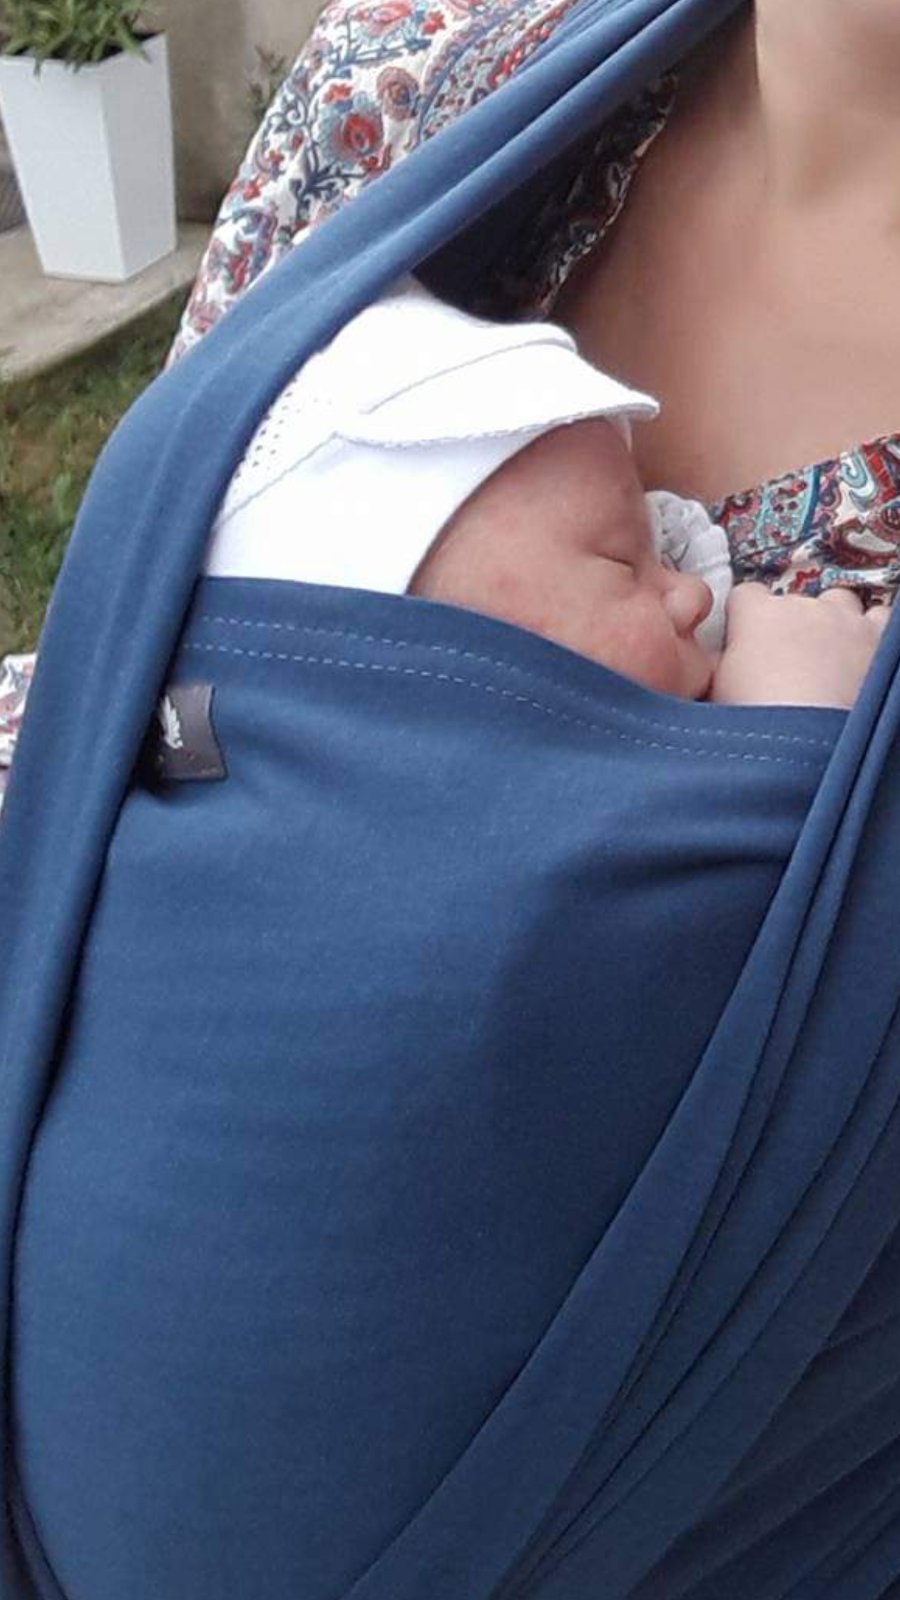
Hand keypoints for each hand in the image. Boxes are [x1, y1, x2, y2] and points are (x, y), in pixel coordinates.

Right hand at [711, 585, 890, 708]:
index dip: (746, 617)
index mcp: (756, 614)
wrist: (809, 746)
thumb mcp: (716, 691)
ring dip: (833, 623)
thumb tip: (717, 659)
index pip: (747, 595)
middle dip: (791, 626)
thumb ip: (718, 664)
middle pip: (795, 601)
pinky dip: (871, 635)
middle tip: (787, 665)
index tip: (747, 640)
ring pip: (840, 603)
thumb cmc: (755, 721)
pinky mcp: (878, 638)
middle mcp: (802, 607)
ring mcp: (844, 619)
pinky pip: (878, 619)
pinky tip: (860, 662)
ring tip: (828, 661)